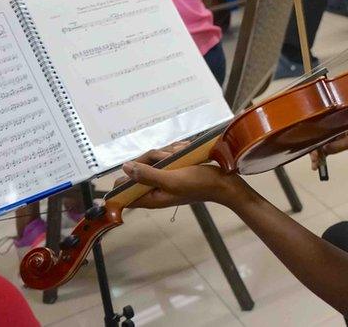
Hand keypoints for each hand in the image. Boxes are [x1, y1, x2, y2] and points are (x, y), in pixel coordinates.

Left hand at [115, 142, 249, 208]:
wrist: (224, 182)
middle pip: (138, 169)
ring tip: (182, 155)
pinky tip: (186, 152)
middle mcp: (155, 188)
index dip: (122, 181)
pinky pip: (167, 156)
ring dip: (168, 152)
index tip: (134, 168)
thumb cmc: (200, 184)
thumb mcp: (172, 179)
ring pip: (154, 159)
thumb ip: (147, 175)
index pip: (123, 193)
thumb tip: (125, 168)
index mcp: (150, 197)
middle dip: (152, 158)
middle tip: (168, 157)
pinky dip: (176, 151)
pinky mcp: (174, 170)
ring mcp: (165, 178)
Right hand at [309, 118, 347, 169]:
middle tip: (315, 165)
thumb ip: (337, 146)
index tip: (314, 159)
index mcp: (340, 119)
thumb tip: (322, 151)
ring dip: (322, 150)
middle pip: (322, 136)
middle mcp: (339, 121)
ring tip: (318, 164)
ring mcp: (343, 126)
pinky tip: (326, 156)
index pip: (321, 132)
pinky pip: (335, 139)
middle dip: (317, 150)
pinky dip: (330, 148)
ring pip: (328, 139)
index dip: (315, 146)